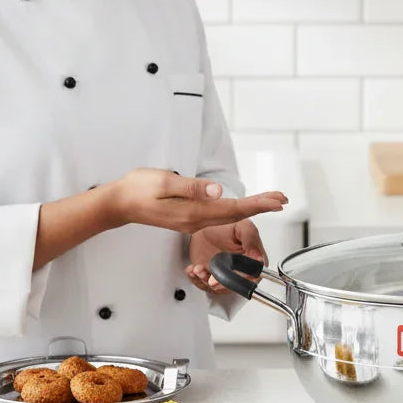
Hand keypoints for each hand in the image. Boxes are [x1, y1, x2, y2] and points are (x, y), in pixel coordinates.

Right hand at [106, 168, 286, 234]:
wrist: (119, 204)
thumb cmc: (138, 189)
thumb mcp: (165, 181)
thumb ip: (191, 187)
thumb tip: (217, 192)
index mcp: (193, 212)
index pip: (234, 209)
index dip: (258, 205)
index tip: (277, 201)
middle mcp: (196, 220)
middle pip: (236, 214)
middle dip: (261, 206)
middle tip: (282, 199)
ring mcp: (192, 221)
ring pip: (228, 215)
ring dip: (251, 208)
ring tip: (269, 201)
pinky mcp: (188, 217)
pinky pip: (218, 215)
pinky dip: (235, 209)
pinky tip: (241, 205)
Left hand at [186, 219, 266, 294]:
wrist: (205, 225)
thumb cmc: (226, 224)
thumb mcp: (243, 227)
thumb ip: (251, 240)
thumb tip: (258, 258)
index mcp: (253, 260)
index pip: (252, 276)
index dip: (241, 277)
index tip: (230, 272)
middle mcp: (240, 271)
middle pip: (233, 285)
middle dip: (220, 282)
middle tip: (211, 277)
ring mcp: (224, 274)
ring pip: (217, 287)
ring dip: (205, 280)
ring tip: (198, 268)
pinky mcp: (210, 276)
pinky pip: (204, 285)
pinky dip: (197, 279)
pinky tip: (193, 270)